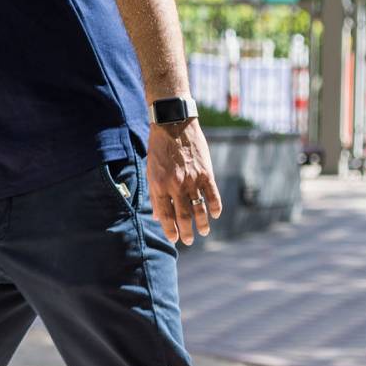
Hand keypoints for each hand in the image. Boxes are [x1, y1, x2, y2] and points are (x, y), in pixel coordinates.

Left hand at [146, 120, 222, 245]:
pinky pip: (213, 195)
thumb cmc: (158, 149)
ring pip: (199, 209)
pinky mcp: (206, 173)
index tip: (173, 239)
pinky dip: (215, 207)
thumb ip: (154, 194)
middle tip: (189, 240)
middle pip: (182, 216)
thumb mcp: (150, 171)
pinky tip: (215, 215)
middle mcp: (175, 185)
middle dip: (186, 231)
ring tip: (203, 232)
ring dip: (202, 223)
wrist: (173, 125)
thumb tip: (156, 216)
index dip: (169, 230)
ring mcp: (192, 180)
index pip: (164, 215)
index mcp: (158, 185)